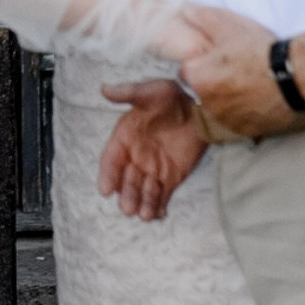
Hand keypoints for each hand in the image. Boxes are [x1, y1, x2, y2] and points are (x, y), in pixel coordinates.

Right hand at [97, 84, 206, 219]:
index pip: (111, 159)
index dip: (107, 174)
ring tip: (144, 215)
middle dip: (127, 194)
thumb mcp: (149, 91)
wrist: (199, 105)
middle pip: (127, 180)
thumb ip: (128, 93)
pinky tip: (159, 215)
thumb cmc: (170, 96)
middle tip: (128, 208)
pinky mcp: (171, 176)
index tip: (105, 189)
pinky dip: (159, 206)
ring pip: (143, 191)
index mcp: (125, 137)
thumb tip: (104, 89)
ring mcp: (153, 168)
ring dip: (142, 203)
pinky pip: (162, 194)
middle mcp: (136, 156)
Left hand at [178, 5, 293, 138]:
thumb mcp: (229, 26)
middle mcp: (206, 104)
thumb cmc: (259, 50)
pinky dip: (244, 111)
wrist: (294, 76)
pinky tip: (258, 97)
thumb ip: (203, 19)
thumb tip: (186, 11)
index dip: (203, 62)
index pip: (187, 71)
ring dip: (228, 98)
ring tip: (250, 82)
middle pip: (203, 90)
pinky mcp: (244, 131)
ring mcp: (225, 120)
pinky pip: (237, 120)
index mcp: (197, 78)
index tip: (220, 58)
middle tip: (237, 69)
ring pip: (219, 107)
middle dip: (214, 81)